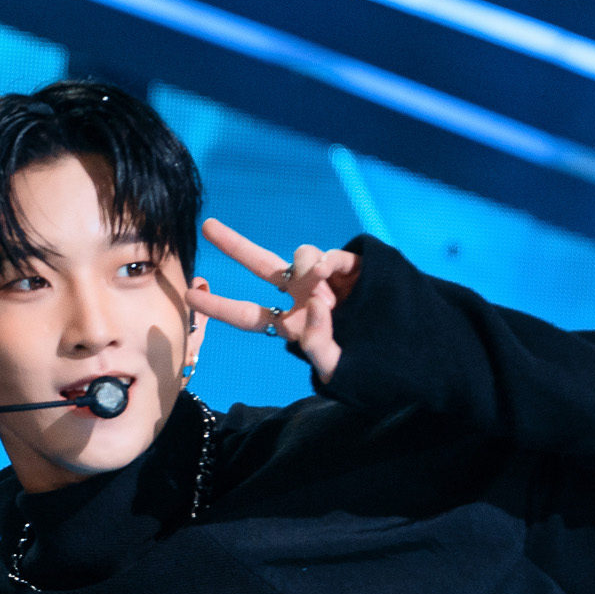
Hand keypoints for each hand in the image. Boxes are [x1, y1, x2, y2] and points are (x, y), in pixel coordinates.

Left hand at [187, 219, 359, 382]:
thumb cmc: (365, 366)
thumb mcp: (337, 368)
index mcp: (289, 324)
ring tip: (317, 276)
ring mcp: (324, 281)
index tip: (189, 295)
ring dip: (302, 262)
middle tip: (208, 225)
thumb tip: (314, 308)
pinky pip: (333, 258)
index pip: (247, 315)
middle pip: (262, 267)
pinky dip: (327, 262)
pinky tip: (329, 272)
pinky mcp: (351, 269)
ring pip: (299, 258)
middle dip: (235, 245)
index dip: (218, 307)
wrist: (405, 352)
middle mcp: (301, 296)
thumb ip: (319, 346)